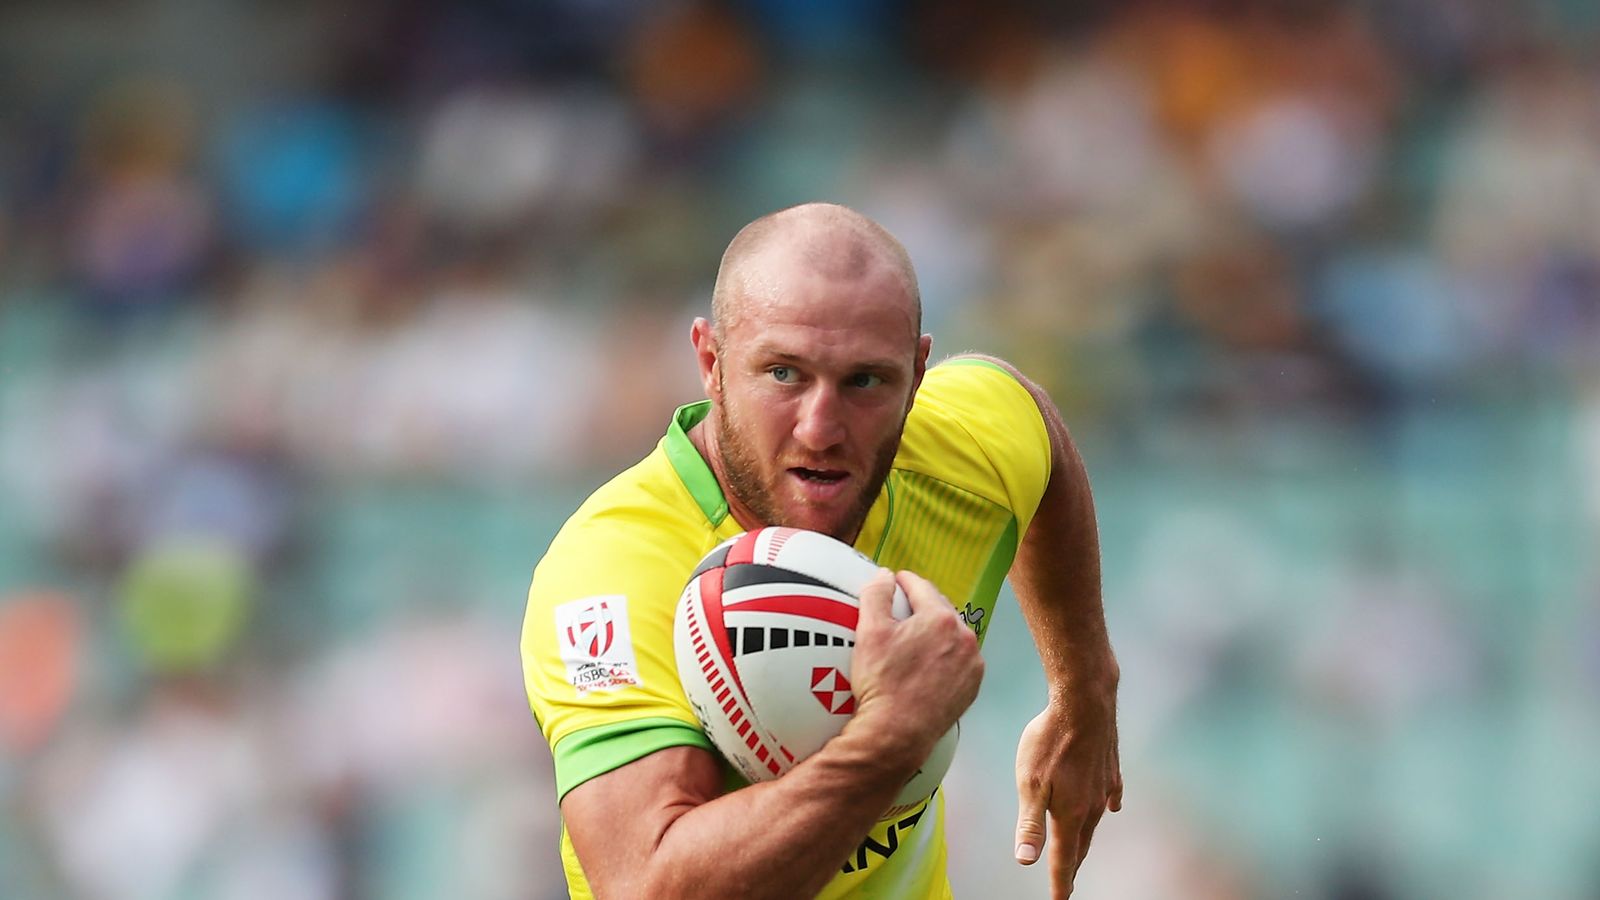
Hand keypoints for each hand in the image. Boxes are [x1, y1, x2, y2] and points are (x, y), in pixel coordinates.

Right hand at [848, 569, 983, 764]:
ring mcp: (971, 663)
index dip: (905, 581)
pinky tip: (929, 665)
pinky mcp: (972, 686)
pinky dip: (947, 657)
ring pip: (953, 636)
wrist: (897, 732)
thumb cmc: (882, 683)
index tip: (896, 581)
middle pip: (940, 610)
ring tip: (916, 639)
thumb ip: (876, 595)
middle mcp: (963, 637)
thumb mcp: (869, 631)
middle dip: (923, 606)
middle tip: (903, 611)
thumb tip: (885, 576)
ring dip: (937, 632)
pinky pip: (960, 661)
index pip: (921, 587)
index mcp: (939, 618)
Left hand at [1013, 681, 1122, 897]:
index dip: (1060, 884)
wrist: (1085, 702)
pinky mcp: (1110, 768)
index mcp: (1070, 814)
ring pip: (1094, 821)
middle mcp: (1092, 806)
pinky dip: (1106, 808)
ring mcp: (1104, 787)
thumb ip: (1030, 824)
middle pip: (1080, 844)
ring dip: (1084, 839)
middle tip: (1066, 885)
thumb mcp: (1030, 783)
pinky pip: (1109, 796)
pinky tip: (1110, 809)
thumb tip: (1025, 861)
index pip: (1064, 859)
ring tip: (1078, 852)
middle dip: (1071, 867)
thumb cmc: (1051, 740)